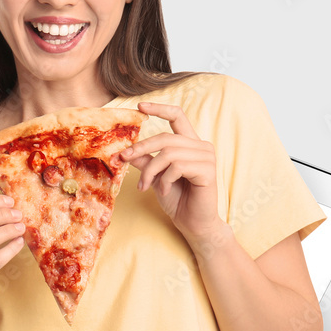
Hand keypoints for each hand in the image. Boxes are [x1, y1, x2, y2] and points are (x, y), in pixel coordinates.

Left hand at [119, 102, 220, 242]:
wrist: (192, 223)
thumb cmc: (176, 199)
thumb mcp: (155, 176)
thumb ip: (144, 160)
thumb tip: (124, 149)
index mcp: (190, 143)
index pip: (178, 116)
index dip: (160, 109)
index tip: (140, 107)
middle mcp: (201, 146)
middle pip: (165, 137)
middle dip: (140, 148)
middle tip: (122, 159)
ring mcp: (207, 157)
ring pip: (168, 153)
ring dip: (150, 171)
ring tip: (144, 186)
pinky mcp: (208, 170)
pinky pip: (177, 167)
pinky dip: (164, 180)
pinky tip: (163, 191)